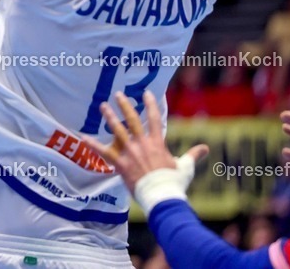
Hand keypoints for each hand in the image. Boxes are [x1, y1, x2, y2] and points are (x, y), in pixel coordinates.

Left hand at [87, 90, 208, 192]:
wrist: (162, 196)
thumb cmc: (174, 182)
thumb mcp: (186, 167)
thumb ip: (193, 155)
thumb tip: (206, 148)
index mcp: (157, 143)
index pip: (155, 119)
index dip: (150, 104)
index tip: (146, 93)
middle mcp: (143, 144)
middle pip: (133, 120)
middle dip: (125, 105)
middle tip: (118, 94)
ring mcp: (131, 153)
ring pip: (118, 131)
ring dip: (110, 117)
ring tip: (102, 106)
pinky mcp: (121, 164)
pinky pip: (105, 152)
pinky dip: (93, 145)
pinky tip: (83, 137)